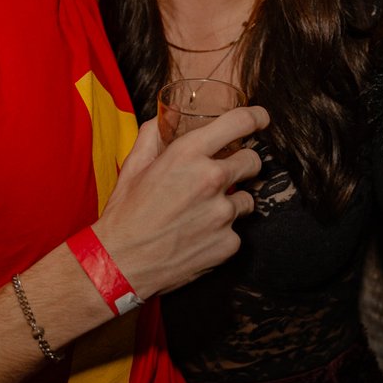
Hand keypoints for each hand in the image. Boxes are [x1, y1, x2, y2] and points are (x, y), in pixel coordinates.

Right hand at [92, 106, 268, 297]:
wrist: (121, 264)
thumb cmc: (125, 214)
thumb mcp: (133, 166)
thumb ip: (153, 135)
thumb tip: (167, 117)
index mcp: (188, 154)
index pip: (239, 123)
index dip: (256, 117)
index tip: (261, 119)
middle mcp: (211, 179)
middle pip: (252, 160)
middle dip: (242, 163)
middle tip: (224, 174)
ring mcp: (223, 213)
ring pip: (247, 198)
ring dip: (231, 202)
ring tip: (202, 213)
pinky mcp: (229, 243)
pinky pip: (237, 230)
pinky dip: (223, 232)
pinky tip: (199, 236)